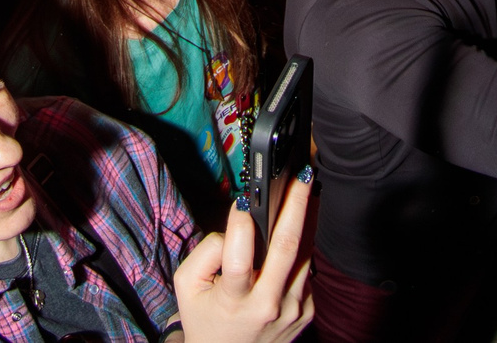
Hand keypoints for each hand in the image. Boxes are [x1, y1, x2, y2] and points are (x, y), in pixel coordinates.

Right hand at [172, 162, 314, 342]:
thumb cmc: (206, 318)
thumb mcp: (187, 287)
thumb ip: (206, 252)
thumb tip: (237, 223)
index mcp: (234, 302)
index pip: (239, 258)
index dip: (241, 225)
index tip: (242, 201)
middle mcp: (268, 306)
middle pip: (287, 248)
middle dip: (296, 205)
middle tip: (301, 177)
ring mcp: (292, 310)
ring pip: (305, 255)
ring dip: (309, 218)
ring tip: (308, 189)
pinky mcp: (307, 311)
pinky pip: (306, 271)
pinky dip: (302, 246)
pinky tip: (299, 226)